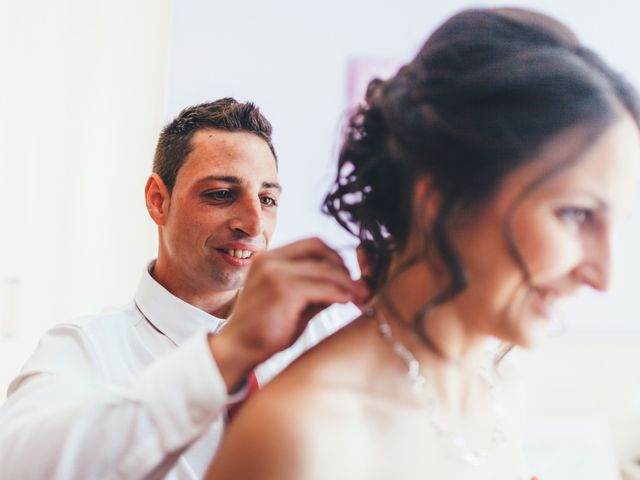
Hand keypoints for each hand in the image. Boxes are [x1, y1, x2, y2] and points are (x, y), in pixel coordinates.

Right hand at [209, 237, 368, 390]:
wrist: (237, 350)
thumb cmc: (264, 330)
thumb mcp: (292, 302)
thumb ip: (315, 290)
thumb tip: (348, 284)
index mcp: (270, 258)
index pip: (312, 244)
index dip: (335, 257)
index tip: (349, 276)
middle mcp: (270, 260)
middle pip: (321, 250)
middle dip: (344, 267)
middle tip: (359, 287)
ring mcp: (275, 273)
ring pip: (325, 269)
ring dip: (348, 283)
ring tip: (361, 297)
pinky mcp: (283, 291)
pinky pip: (323, 288)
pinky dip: (340, 293)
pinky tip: (349, 302)